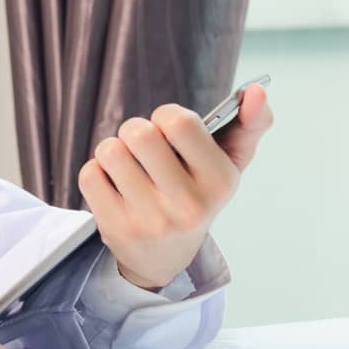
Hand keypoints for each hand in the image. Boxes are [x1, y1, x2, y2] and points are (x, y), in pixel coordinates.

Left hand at [79, 84, 273, 290]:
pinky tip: (114, 187)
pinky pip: (90, 174)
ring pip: (110, 150)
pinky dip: (97, 173)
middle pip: (139, 132)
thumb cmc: (197, 194)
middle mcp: (187, 206)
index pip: (180, 121)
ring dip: (113, 150)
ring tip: (128, 166)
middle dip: (135, 130)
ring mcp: (150, 221)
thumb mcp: (229, 164)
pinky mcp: (116, 229)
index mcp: (220, 182)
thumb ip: (250, 124)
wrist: (165, 258)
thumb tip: (258, 91)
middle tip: (144, 147)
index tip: (170, 131)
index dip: (167, 116)